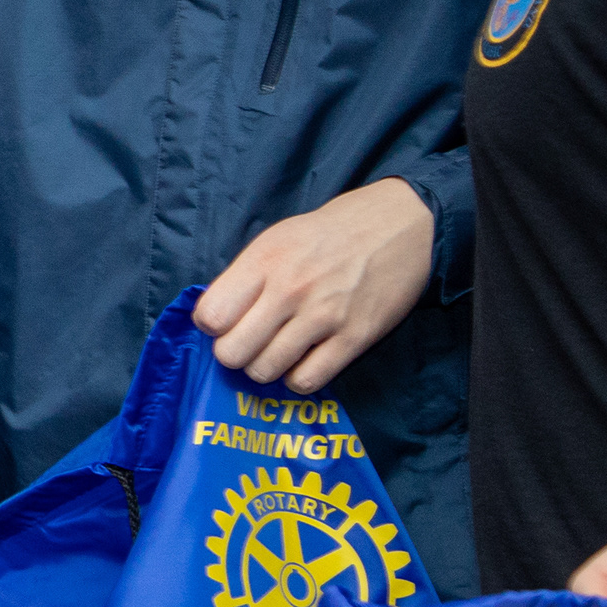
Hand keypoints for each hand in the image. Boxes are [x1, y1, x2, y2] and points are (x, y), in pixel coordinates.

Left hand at [194, 176, 432, 392]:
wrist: (396, 226)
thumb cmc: (328, 234)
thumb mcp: (276, 240)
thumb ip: (244, 277)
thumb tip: (215, 317)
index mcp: (264, 261)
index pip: (211, 316)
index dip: (212, 326)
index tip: (227, 323)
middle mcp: (289, 290)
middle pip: (232, 353)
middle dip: (235, 354)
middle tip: (250, 344)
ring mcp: (323, 316)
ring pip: (264, 371)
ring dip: (265, 368)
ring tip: (277, 352)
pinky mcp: (354, 338)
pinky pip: (307, 380)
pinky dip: (298, 378)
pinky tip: (303, 361)